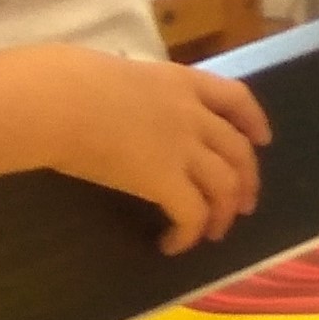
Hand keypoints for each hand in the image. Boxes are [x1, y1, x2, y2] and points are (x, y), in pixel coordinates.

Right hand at [43, 47, 271, 253]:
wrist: (54, 101)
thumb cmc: (65, 83)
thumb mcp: (116, 75)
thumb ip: (137, 94)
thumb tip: (125, 111)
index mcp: (180, 81)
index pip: (236, 97)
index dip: (254, 120)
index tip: (263, 139)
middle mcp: (192, 113)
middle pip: (238, 149)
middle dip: (247, 180)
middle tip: (242, 205)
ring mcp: (182, 147)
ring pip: (226, 185)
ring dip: (223, 214)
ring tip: (211, 233)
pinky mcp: (164, 180)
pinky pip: (193, 214)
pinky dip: (190, 233)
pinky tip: (173, 244)